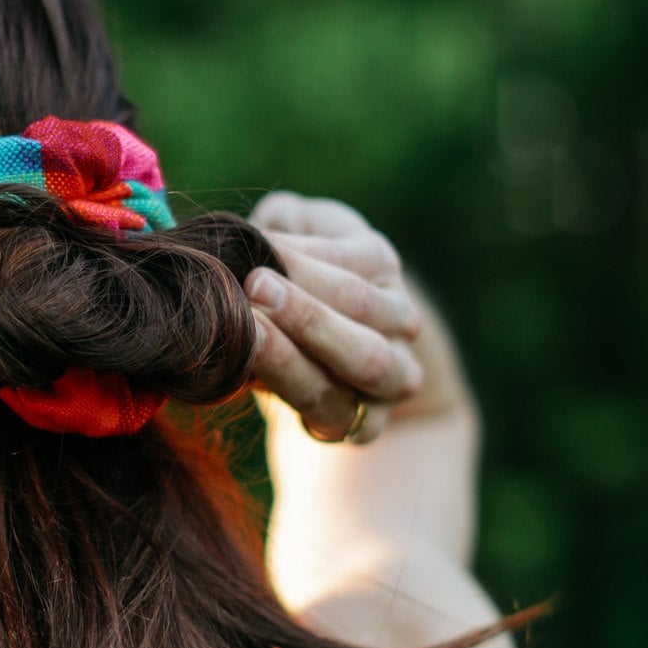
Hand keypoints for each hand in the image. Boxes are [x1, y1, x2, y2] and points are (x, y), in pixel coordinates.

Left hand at [245, 191, 424, 443]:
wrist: (325, 356)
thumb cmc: (290, 277)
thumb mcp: (291, 237)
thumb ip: (280, 225)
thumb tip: (250, 234)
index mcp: (377, 262)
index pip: (351, 258)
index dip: (302, 257)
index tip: (255, 249)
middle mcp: (398, 317)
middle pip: (363, 307)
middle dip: (307, 301)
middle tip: (254, 287)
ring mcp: (393, 374)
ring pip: (364, 363)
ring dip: (303, 349)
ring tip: (251, 332)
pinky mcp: (367, 423)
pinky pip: (338, 412)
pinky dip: (298, 393)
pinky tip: (254, 379)